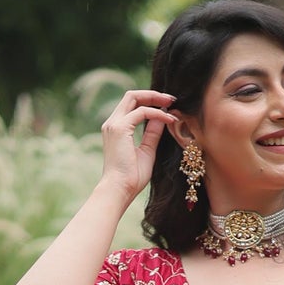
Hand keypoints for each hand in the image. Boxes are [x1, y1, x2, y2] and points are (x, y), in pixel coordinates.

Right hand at [99, 87, 176, 201]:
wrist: (120, 190)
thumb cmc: (132, 177)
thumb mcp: (147, 151)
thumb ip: (152, 133)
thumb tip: (162, 117)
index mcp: (116, 128)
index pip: (131, 105)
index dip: (150, 101)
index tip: (168, 106)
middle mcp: (112, 123)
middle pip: (131, 96)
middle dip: (153, 94)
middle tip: (171, 99)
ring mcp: (114, 124)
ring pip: (133, 97)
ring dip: (155, 98)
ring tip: (172, 104)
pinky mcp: (120, 129)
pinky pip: (142, 112)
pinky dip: (157, 113)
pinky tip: (169, 120)